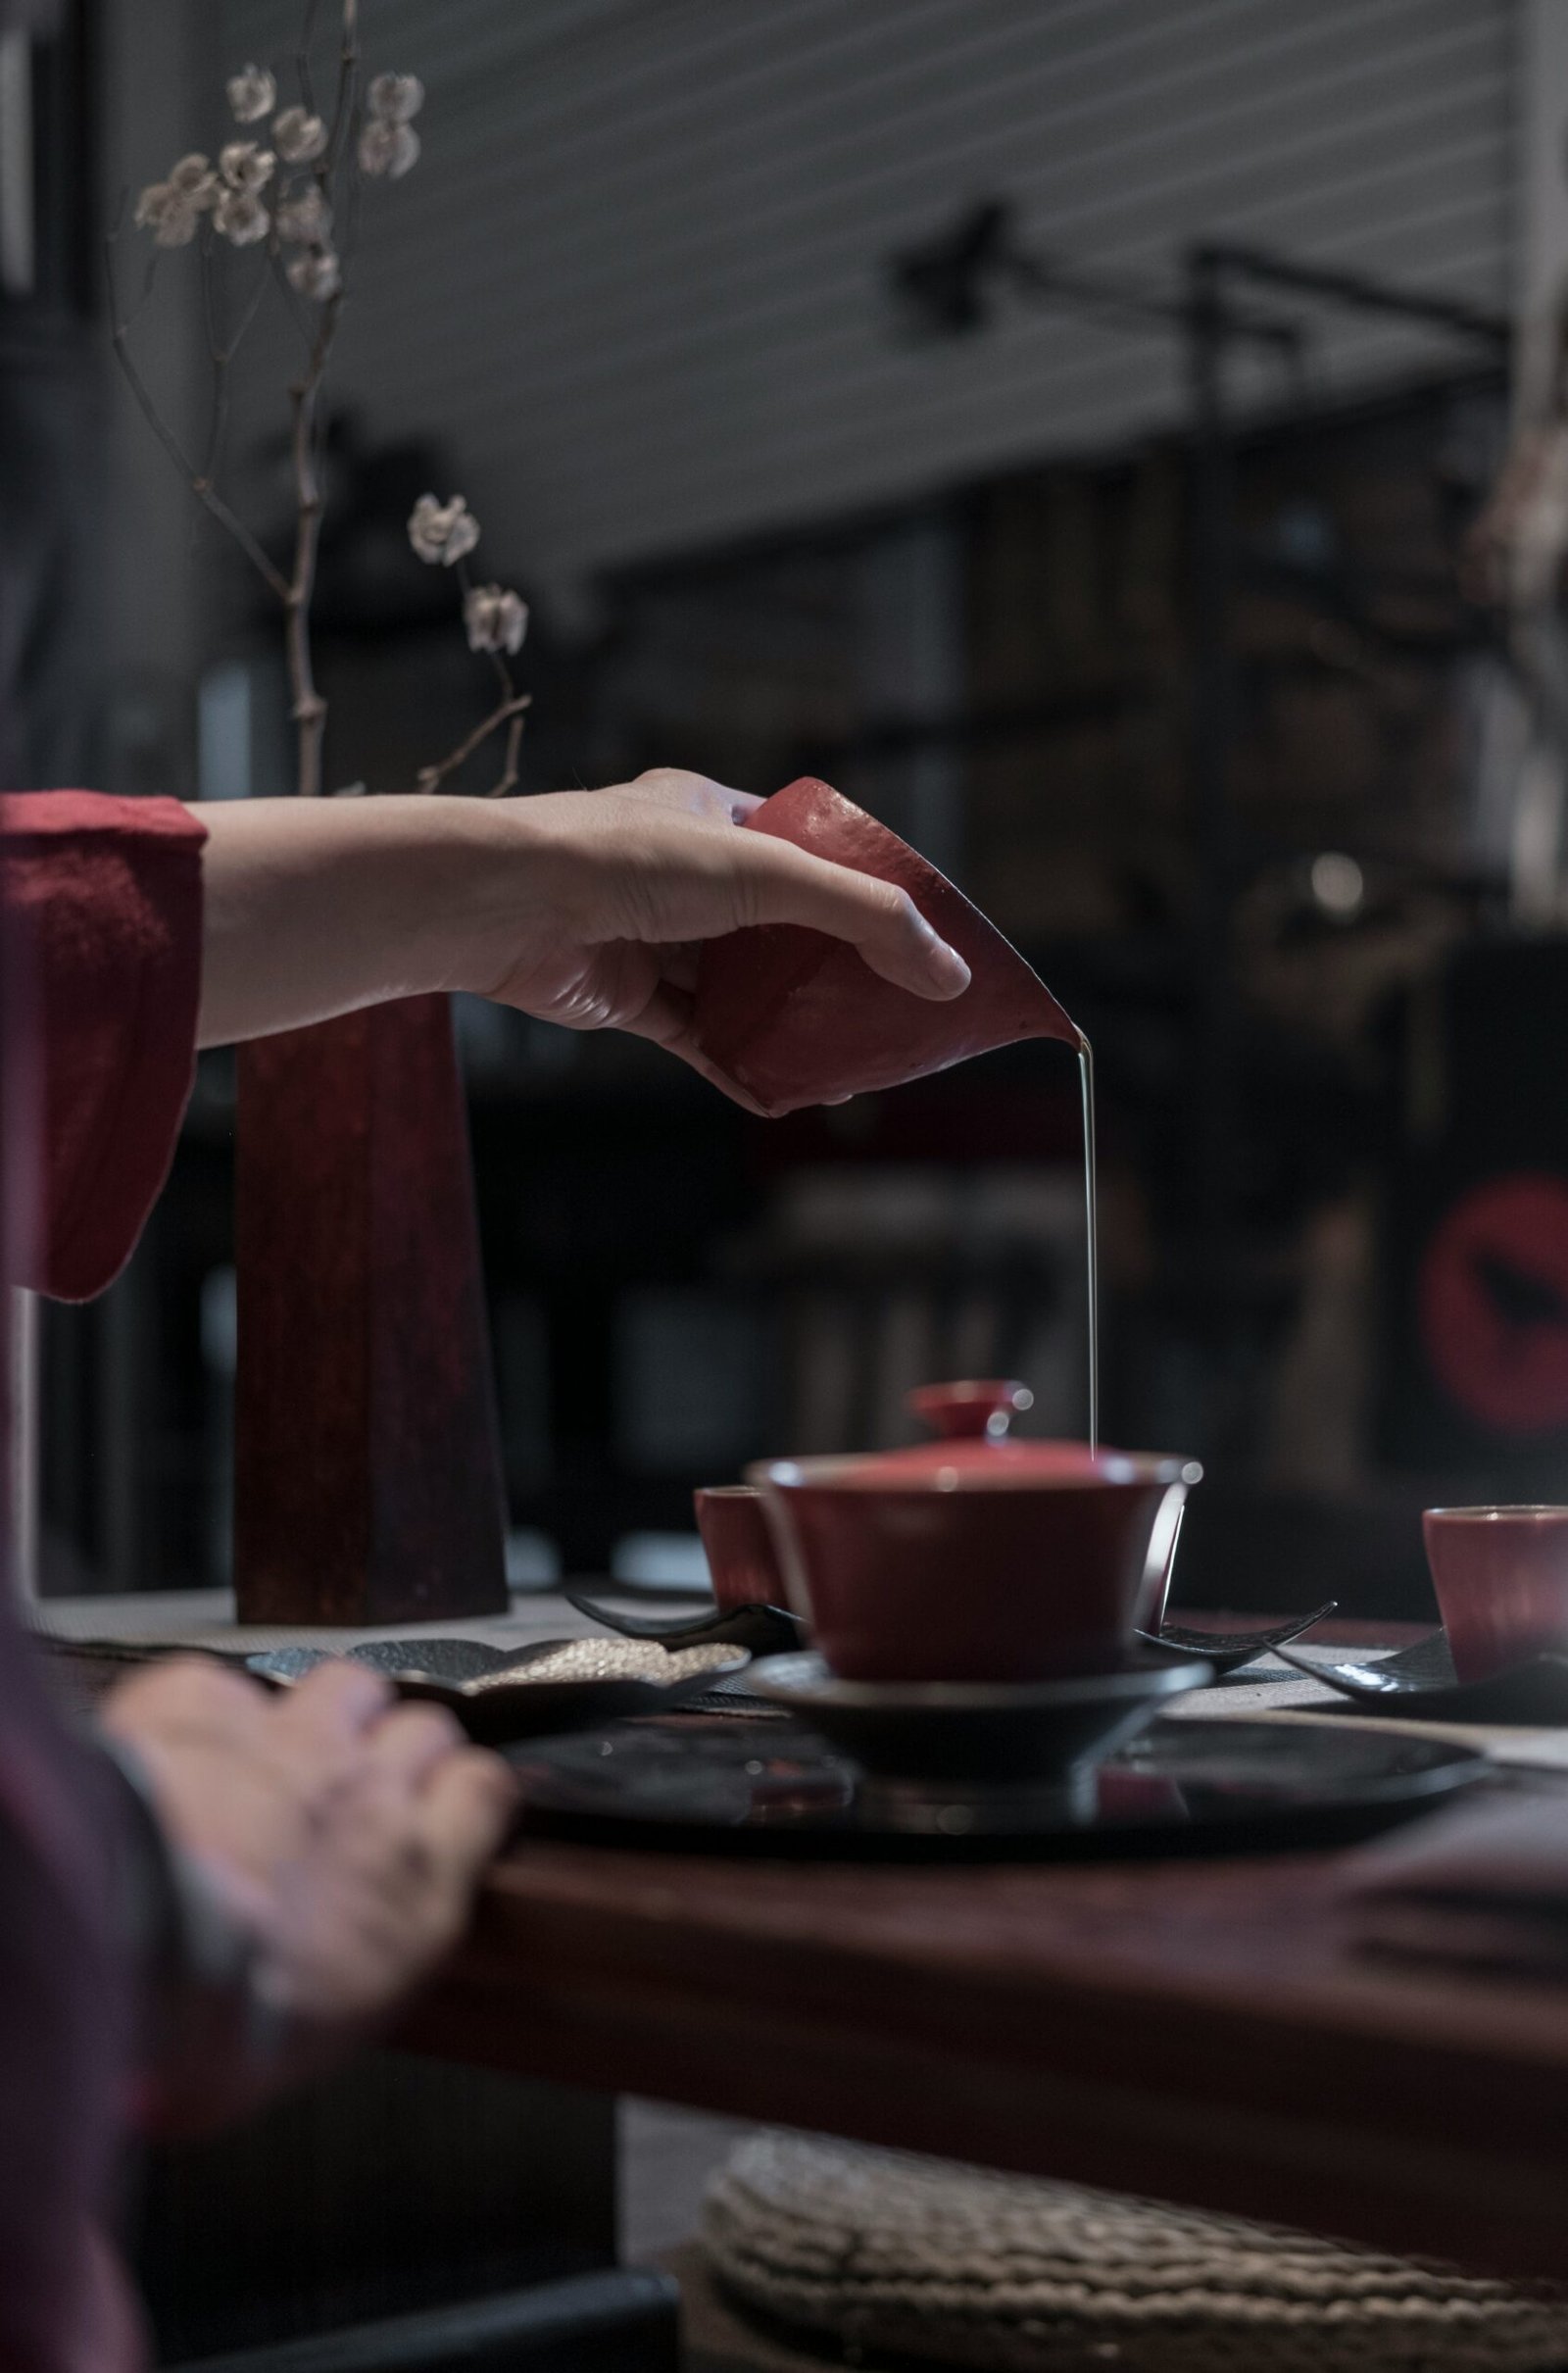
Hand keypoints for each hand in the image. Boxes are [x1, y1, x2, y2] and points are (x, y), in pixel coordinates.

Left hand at [101, 1656, 514, 2027]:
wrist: (129, 1968)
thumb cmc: (219, 2031)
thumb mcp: (339, 2023)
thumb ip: (376, 1945)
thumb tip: (357, 1941)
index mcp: (415, 1886)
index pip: (482, 1790)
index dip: (458, 1791)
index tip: (441, 1803)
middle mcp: (369, 1796)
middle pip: (424, 1727)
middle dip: (396, 1747)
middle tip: (355, 1786)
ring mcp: (290, 1742)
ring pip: (349, 1683)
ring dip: (330, 1710)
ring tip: (290, 1747)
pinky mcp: (206, 1707)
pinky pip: (229, 1685)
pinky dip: (213, 1712)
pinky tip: (189, 1748)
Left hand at [455, 770, 972, 1108]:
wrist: (504, 904)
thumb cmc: (624, 858)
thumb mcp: (765, 873)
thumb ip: (861, 917)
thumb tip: (946, 974)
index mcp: (711, 815)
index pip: (803, 849)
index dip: (857, 886)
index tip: (909, 930)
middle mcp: (684, 873)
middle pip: (778, 927)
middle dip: (832, 968)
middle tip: (892, 1006)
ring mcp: (655, 938)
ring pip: (740, 988)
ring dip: (790, 1022)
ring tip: (853, 1058)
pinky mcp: (628, 999)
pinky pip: (699, 1039)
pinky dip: (741, 1066)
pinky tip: (785, 1094)